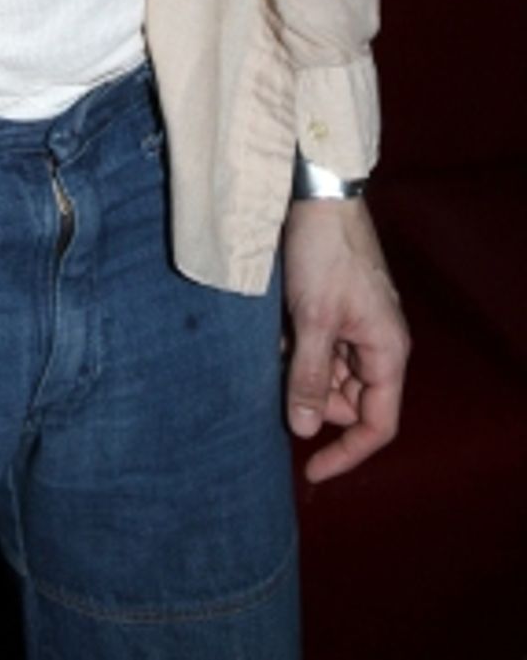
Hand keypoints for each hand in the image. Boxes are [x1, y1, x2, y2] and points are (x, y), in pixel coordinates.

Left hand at [282, 195, 409, 482]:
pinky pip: (320, 348)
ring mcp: (359, 326)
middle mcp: (379, 344)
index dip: (347, 453)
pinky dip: (298, 347)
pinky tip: (278, 329)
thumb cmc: (323, 253)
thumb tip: (304, 429)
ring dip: (301, 370)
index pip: (378, 424)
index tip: (311, 470)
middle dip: (314, 399)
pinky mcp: (338, 310)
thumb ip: (308, 376)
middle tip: (280, 376)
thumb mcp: (312, 319)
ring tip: (278, 342)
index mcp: (387, 352)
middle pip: (350, 401)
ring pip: (330, 375)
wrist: (318, 195)